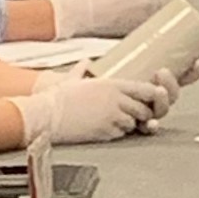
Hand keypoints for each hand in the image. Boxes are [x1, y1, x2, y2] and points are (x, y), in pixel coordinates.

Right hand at [24, 72, 163, 145]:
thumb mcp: (73, 78)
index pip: (145, 89)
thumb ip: (83, 70)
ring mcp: (112, 117)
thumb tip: (85, 62)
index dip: (152, 94)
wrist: (46, 115)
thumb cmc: (58, 97)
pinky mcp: (105, 132)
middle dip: (142, 113)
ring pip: (134, 123)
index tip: (151, 97)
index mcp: (112, 84)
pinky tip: (106, 128)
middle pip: (144, 109)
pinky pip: (121, 134)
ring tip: (115, 120)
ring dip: (129, 123)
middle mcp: (116, 100)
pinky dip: (118, 133)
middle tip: (133, 114)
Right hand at [52, 0, 163, 40]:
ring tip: (130, 10)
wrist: (87, 15)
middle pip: (158, 2)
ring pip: (153, 15)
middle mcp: (151, 6)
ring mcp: (146, 21)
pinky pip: (145, 25)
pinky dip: (140, 22)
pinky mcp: (138, 32)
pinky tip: (127, 20)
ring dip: (146, 11)